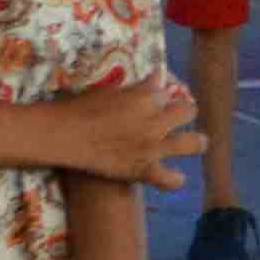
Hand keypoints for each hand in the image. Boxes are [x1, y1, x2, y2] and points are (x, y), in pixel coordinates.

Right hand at [42, 72, 205, 186]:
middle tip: (177, 115)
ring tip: (196, 143)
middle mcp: (155, 120)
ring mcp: (152, 147)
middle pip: (188, 111)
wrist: (61, 136)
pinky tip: (175, 176)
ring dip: (197, 142)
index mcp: (145, 96)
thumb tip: (157, 78)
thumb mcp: (108, 89)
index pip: (167, 90)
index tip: (160, 95)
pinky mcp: (143, 171)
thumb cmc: (79, 108)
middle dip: (184, 111)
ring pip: (194, 143)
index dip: (164, 93)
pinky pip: (171, 180)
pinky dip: (175, 180)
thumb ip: (135, 88)